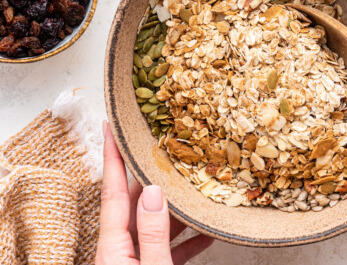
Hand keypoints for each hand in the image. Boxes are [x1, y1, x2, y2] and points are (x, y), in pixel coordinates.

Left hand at [96, 121, 212, 263]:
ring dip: (175, 208)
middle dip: (151, 174)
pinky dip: (185, 238)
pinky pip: (166, 248)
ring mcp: (133, 260)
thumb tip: (154, 192)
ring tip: (192, 185)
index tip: (110, 128)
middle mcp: (118, 250)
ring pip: (153, 223)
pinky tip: (204, 232)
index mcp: (112, 247)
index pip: (112, 192)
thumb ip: (153, 233)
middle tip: (164, 149)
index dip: (112, 157)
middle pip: (134, 202)